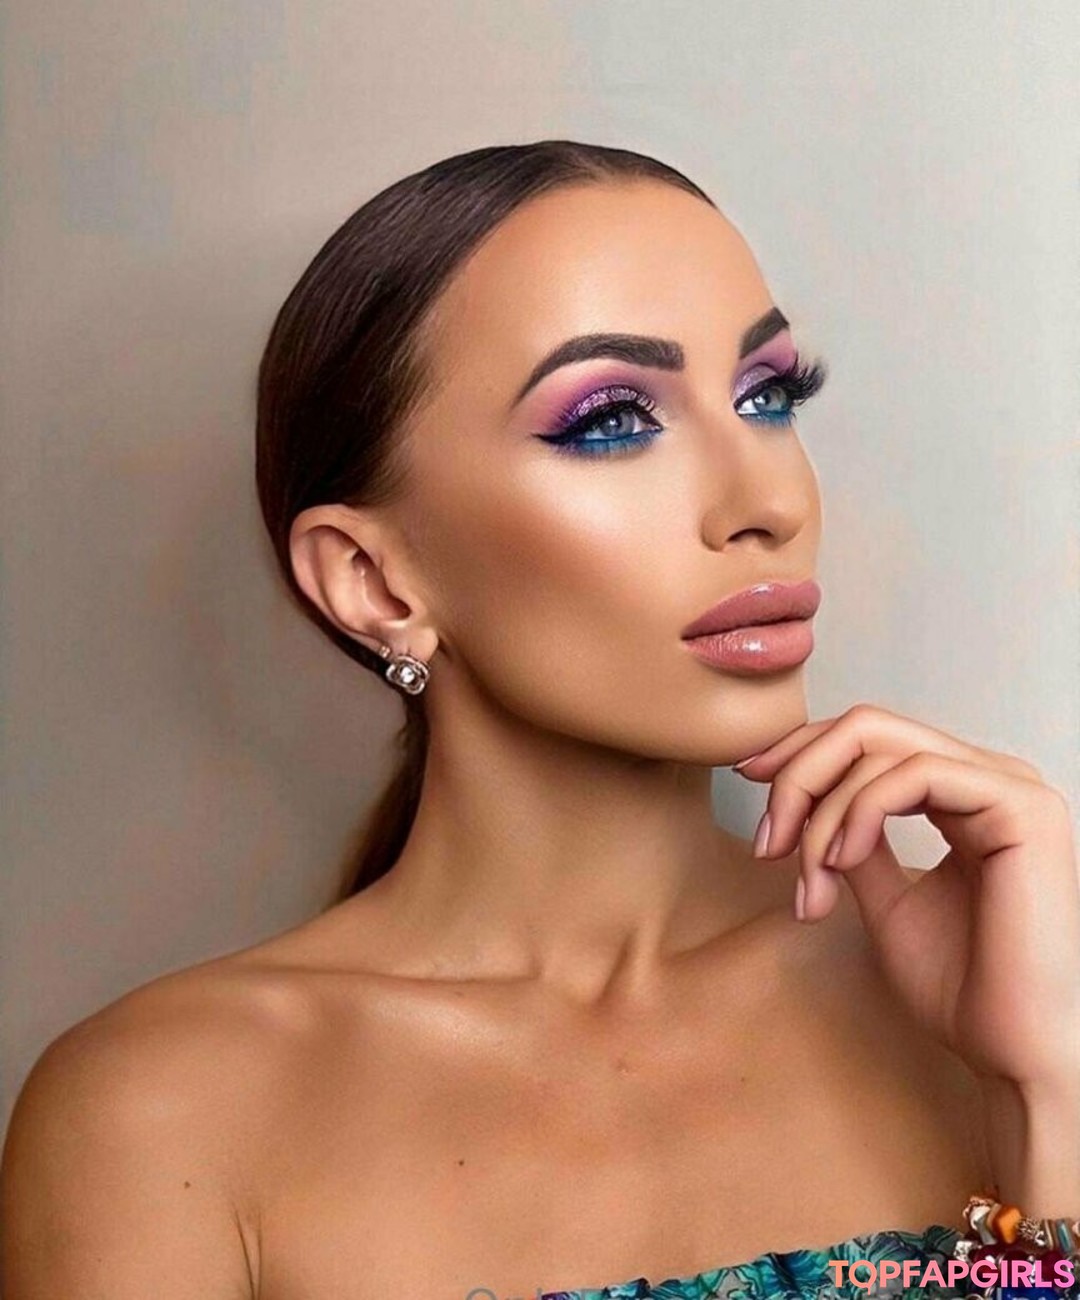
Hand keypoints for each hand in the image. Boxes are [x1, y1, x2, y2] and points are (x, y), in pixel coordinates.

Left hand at [732, 703, 1079, 1090]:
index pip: (871, 738)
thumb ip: (854, 841)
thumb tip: (807, 804)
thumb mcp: (882, 898)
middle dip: (798, 775)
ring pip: (881, 744)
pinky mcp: (1020, 807)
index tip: (749, 781)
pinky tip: (842, 859)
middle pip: (868, 727)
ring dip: (822, 807)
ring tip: (810, 874)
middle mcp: (990, 778)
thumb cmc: (963, 991)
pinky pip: (915, 773)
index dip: (801, 751)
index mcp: (964, 794)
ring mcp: (1009, 787)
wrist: (1014, 1051)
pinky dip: (860, 809)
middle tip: (767, 842)